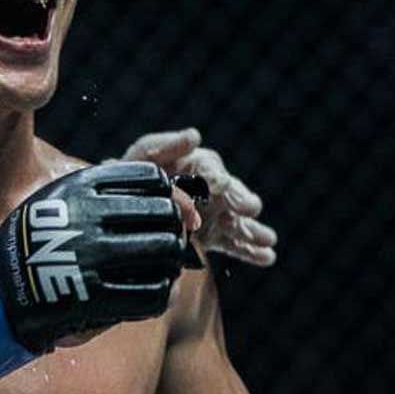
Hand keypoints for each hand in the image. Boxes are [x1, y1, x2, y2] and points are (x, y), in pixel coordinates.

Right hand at [0, 161, 190, 393]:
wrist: (3, 295)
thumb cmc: (43, 243)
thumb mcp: (62, 201)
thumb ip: (110, 193)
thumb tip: (184, 202)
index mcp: (79, 188)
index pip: (151, 178)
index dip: (170, 196)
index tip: (168, 213)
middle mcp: (86, 218)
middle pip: (164, 214)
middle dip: (174, 230)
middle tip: (169, 243)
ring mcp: (90, 258)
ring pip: (164, 252)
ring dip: (171, 261)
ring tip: (163, 268)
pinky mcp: (92, 297)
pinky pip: (152, 294)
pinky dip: (161, 293)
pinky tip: (152, 292)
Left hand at [120, 127, 276, 266]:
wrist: (126, 203)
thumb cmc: (137, 173)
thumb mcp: (144, 155)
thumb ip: (166, 145)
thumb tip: (194, 136)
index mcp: (197, 166)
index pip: (209, 171)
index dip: (214, 177)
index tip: (218, 185)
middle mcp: (212, 190)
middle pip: (231, 195)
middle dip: (240, 201)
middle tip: (250, 208)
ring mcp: (215, 215)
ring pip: (238, 222)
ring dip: (253, 230)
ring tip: (268, 239)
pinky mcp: (214, 236)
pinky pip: (235, 245)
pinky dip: (251, 252)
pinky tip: (267, 257)